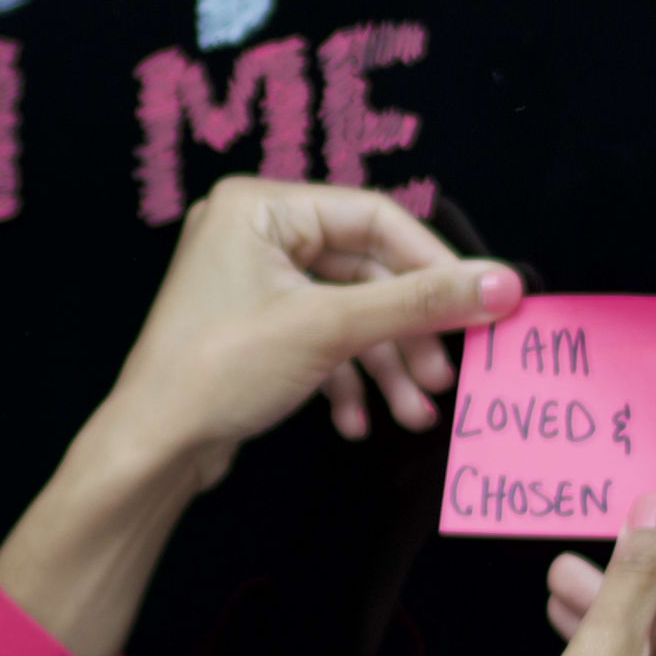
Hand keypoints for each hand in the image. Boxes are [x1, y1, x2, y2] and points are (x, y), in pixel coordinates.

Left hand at [93, 177, 522, 479]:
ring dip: (385, 364)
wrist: (151, 450)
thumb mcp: (329, 330)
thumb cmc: (220, 371)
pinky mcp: (254, 329)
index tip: (485, 306)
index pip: (374, 218)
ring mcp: (252, 282)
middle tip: (445, 378)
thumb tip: (505, 285)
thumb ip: (420, 304)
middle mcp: (254, 232)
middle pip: (365, 270)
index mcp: (260, 206)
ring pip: (347, 313)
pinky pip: (319, 340)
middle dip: (407, 331)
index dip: (435, 264)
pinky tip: (358, 423)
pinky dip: (346, 379)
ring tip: (414, 413)